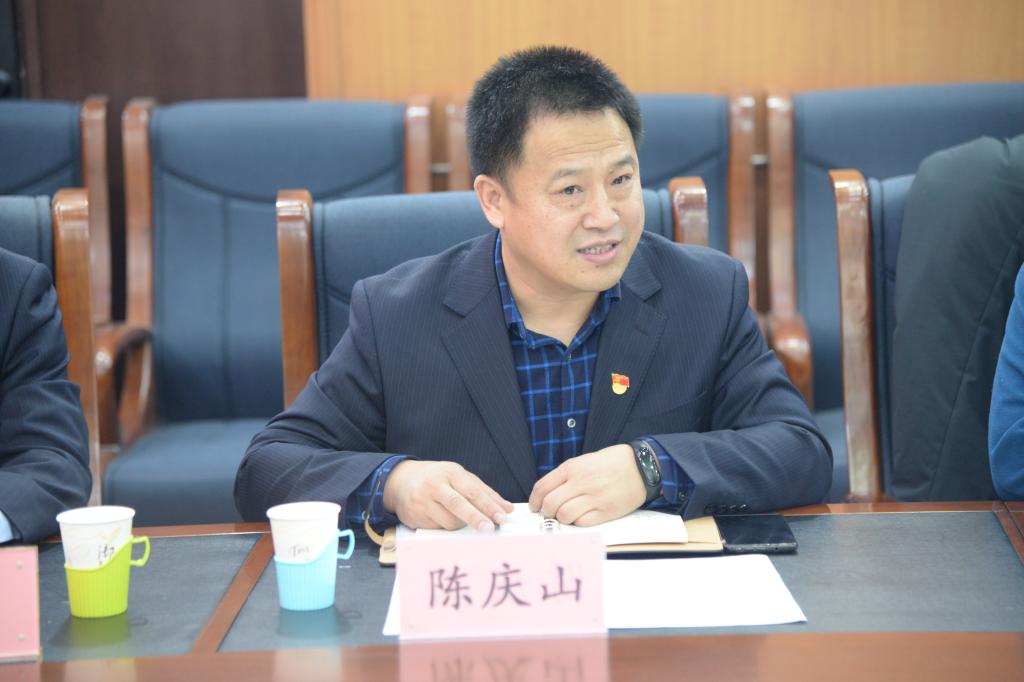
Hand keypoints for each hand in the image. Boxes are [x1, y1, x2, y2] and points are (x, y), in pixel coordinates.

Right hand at [383, 460, 513, 530]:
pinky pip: (438, 528)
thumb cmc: (437, 479)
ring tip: (459, 517)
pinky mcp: (414, 516)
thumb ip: (484, 492)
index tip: (502, 517)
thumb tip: (507, 508)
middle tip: (490, 529)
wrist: (400, 481)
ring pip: (449, 521)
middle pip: (458, 504)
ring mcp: (423, 501)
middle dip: (476, 518)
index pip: (473, 490)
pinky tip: (441, 518)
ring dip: (461, 525)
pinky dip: (446, 527)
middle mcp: (435, 485)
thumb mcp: (459, 477)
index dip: (489, 505)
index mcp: (451, 472)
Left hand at [528, 444, 645, 525]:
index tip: (535, 506)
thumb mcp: (584, 461)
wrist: (641, 466)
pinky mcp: (606, 511)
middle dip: (546, 512)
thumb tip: (547, 494)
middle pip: (550, 504)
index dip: (535, 500)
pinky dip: (578, 522)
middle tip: (550, 513)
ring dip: (562, 518)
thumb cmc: (612, 462)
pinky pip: (583, 523)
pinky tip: (581, 517)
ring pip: (564, 515)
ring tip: (567, 515)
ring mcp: (594, 497)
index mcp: (573, 468)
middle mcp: (581, 482)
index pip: (542, 487)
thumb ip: (566, 475)